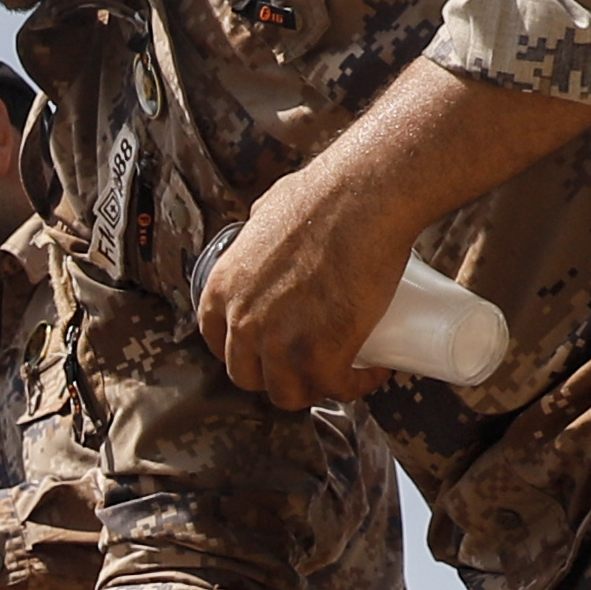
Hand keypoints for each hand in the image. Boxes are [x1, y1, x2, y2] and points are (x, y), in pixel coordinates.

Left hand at [190, 171, 411, 414]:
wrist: (362, 197)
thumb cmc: (323, 195)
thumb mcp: (267, 211)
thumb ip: (257, 226)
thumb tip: (262, 222)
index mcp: (222, 289)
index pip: (217, 342)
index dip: (245, 352)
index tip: (269, 350)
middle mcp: (242, 320)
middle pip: (249, 376)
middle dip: (277, 376)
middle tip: (308, 363)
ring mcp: (280, 341)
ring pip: (289, 394)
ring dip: (315, 390)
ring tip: (341, 373)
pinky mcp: (323, 353)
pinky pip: (335, 389)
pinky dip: (356, 387)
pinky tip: (373, 374)